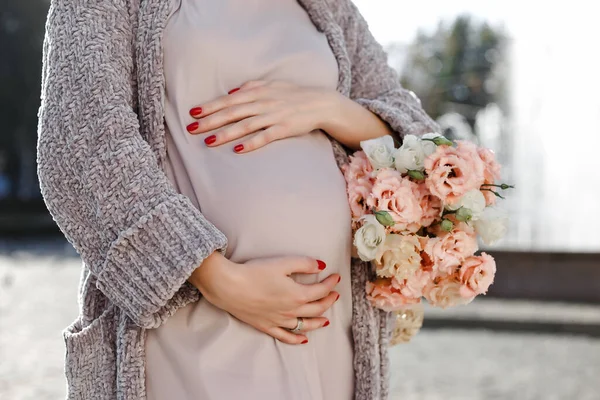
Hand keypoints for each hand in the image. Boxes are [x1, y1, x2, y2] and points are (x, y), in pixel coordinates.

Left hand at [185, 80, 338, 152]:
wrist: (321, 103)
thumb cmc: (294, 94)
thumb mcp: (273, 85)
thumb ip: (252, 87)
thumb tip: (232, 92)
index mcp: (258, 92)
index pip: (229, 100)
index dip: (211, 106)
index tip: (193, 112)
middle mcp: (264, 103)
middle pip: (232, 112)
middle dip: (211, 121)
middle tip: (192, 128)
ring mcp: (274, 116)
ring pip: (245, 125)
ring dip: (226, 133)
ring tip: (209, 141)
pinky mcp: (284, 129)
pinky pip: (265, 136)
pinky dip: (251, 143)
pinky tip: (238, 150)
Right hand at [188, 251, 340, 344]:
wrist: (229, 286)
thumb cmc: (255, 273)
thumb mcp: (283, 263)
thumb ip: (304, 264)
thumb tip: (321, 266)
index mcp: (297, 294)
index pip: (320, 290)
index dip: (331, 283)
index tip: (336, 277)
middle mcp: (291, 311)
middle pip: (316, 308)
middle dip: (328, 301)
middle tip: (334, 294)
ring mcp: (279, 320)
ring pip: (305, 325)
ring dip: (318, 322)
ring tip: (326, 319)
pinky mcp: (266, 326)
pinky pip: (286, 336)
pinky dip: (297, 339)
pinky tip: (304, 339)